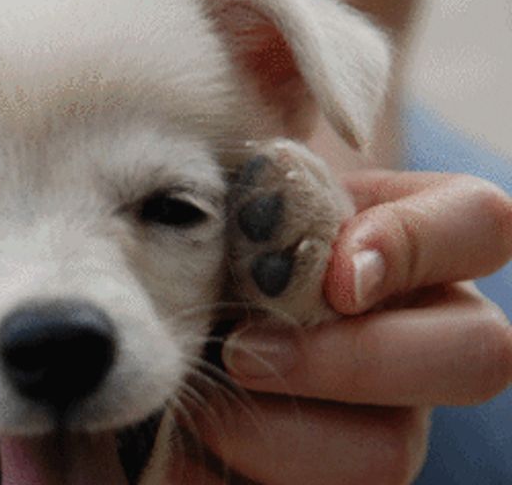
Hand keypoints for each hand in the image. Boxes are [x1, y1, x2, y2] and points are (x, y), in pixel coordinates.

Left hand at [172, 170, 511, 483]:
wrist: (175, 324)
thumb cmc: (212, 253)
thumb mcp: (238, 210)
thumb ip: (271, 199)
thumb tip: (280, 226)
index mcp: (414, 249)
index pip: (480, 221)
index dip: (416, 244)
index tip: (334, 275)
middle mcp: (427, 338)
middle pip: (477, 355)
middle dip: (351, 361)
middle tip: (244, 354)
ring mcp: (393, 421)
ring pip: (388, 454)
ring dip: (273, 435)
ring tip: (200, 407)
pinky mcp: (337, 478)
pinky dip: (224, 476)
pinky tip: (183, 450)